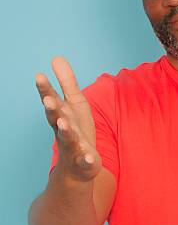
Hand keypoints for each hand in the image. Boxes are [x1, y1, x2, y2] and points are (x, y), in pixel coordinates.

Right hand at [35, 56, 101, 181]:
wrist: (78, 167)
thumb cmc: (76, 130)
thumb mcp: (74, 104)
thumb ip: (66, 83)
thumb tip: (56, 57)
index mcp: (61, 116)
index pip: (51, 101)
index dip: (45, 89)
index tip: (39, 76)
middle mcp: (63, 131)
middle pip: (56, 119)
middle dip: (52, 110)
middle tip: (48, 100)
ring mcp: (73, 147)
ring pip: (67, 139)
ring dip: (65, 131)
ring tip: (64, 124)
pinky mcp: (85, 162)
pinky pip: (86, 161)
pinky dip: (87, 160)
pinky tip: (91, 158)